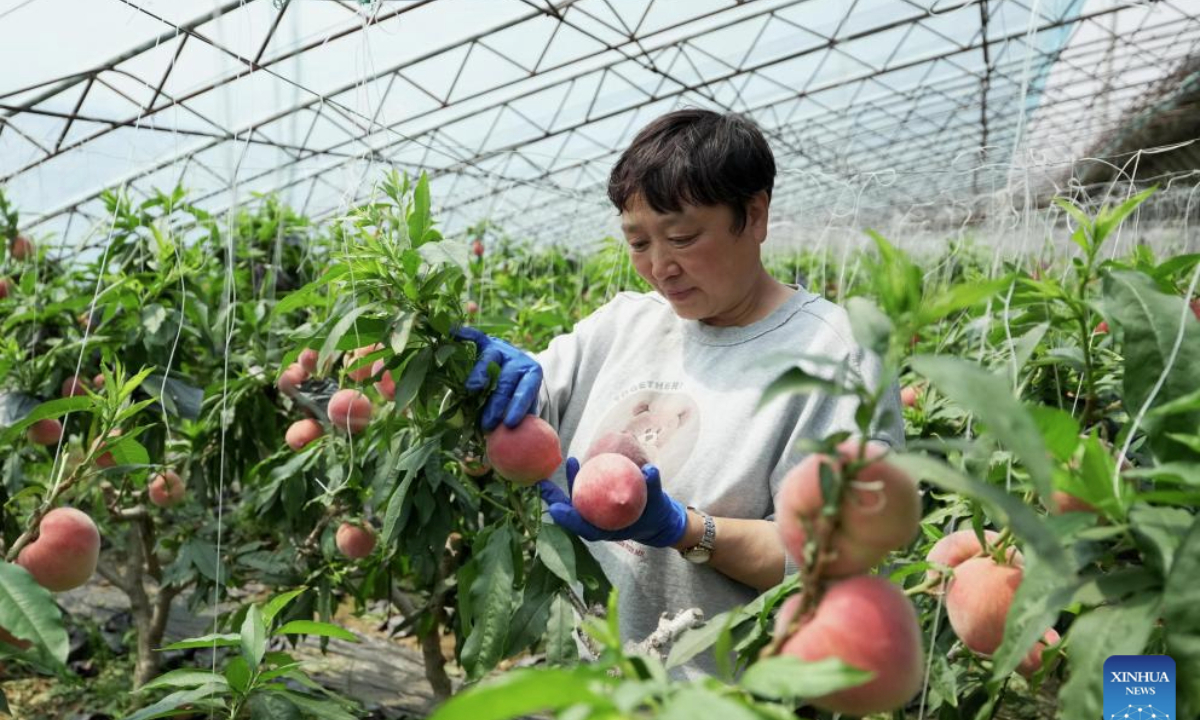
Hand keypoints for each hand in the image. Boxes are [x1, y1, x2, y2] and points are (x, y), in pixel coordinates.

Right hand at [455, 327, 541, 430]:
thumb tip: (515, 447)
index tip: (509, 424)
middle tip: (487, 423)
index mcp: (532, 374)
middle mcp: (517, 359)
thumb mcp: (523, 407)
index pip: (527, 390)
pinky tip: (455, 333)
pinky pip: (476, 337)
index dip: (518, 406)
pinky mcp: (486, 342)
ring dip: (480, 374)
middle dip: (497, 402)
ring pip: (490, 358)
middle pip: (506, 379)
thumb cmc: (516, 396)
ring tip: (471, 390)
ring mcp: (501, 349)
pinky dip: (466, 334)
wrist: (514, 371)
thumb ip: (520, 422)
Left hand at [537, 457, 687, 547]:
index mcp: (606, 530)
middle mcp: (596, 523)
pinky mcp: (594, 504)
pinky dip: (576, 478)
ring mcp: (593, 514)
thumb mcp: (657, 501)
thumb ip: (652, 485)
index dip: (568, 519)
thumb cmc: (654, 512)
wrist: (656, 519)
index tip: (555, 509)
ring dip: (559, 489)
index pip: (583, 527)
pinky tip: (572, 462)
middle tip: (541, 485)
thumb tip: (650, 470)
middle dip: (554, 501)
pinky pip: (583, 491)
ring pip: (573, 502)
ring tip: (549, 471)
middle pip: (571, 514)